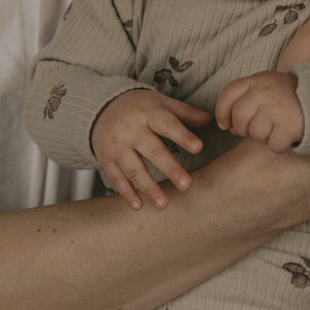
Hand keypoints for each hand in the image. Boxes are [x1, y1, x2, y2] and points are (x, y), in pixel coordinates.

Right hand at [91, 89, 211, 210]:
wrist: (100, 108)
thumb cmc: (139, 108)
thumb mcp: (160, 103)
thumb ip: (184, 112)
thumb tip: (209, 119)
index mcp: (148, 113)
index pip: (168, 125)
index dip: (183, 136)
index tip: (198, 148)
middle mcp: (131, 130)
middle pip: (152, 150)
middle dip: (169, 168)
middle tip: (186, 185)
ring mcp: (117, 146)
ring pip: (134, 169)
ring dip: (149, 188)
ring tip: (163, 205)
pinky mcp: (107, 159)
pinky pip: (117, 178)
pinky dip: (127, 193)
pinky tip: (139, 206)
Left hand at [215, 71, 303, 150]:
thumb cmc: (288, 97)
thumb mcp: (266, 86)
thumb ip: (245, 98)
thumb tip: (227, 125)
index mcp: (258, 80)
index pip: (229, 93)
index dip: (222, 112)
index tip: (224, 124)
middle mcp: (265, 92)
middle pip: (239, 117)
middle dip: (243, 129)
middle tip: (256, 129)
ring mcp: (277, 109)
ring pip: (255, 134)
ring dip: (264, 137)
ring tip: (276, 128)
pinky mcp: (289, 125)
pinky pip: (273, 145)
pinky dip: (279, 145)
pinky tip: (286, 135)